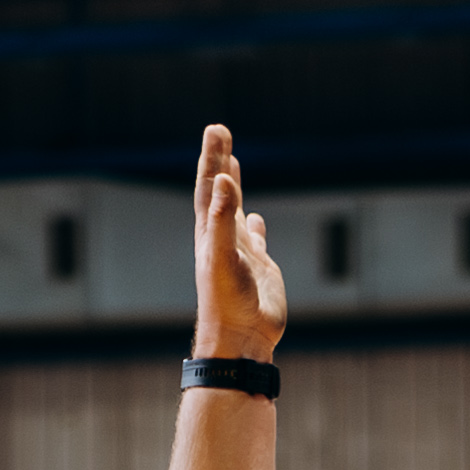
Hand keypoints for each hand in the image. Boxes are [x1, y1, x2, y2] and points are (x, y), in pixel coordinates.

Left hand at [191, 123, 285, 360]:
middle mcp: (223, 238)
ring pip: (236, 212)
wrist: (240, 340)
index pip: (211, 187)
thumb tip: (224, 181)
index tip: (217, 129)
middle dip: (220, 162)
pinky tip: (256, 218)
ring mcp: (241, 252)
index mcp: (211, 232)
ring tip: (232, 165)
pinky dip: (255, 225)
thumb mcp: (224, 257)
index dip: (213, 158)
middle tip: (220, 132)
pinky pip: (255, 239)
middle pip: (220, 192)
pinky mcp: (259, 268)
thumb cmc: (227, 303)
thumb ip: (222, 220)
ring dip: (234, 187)